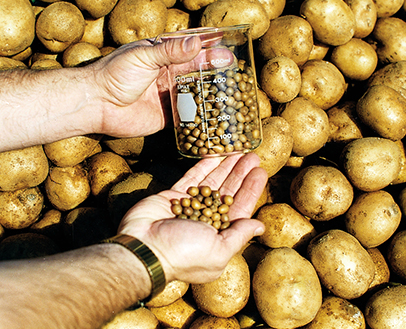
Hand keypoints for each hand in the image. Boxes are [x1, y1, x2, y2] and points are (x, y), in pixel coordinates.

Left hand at [90, 33, 233, 137]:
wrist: (98, 104)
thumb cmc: (115, 74)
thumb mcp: (143, 57)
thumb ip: (170, 51)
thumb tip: (196, 42)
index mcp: (163, 56)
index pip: (190, 49)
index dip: (209, 48)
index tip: (228, 46)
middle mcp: (168, 75)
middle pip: (197, 71)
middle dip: (216, 71)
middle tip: (236, 70)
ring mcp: (169, 96)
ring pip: (196, 93)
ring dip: (211, 93)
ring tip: (233, 92)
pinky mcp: (167, 116)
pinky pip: (188, 116)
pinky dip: (202, 116)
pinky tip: (216, 114)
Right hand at [117, 153, 267, 283]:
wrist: (145, 249)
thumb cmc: (185, 254)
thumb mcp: (219, 250)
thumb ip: (240, 235)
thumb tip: (260, 227)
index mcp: (219, 235)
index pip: (240, 208)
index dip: (251, 190)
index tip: (260, 172)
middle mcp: (206, 221)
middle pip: (227, 192)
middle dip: (240, 174)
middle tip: (252, 156)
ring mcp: (189, 207)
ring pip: (211, 183)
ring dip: (225, 167)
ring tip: (237, 151)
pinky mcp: (173, 197)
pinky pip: (191, 178)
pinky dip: (203, 167)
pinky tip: (214, 155)